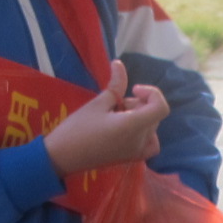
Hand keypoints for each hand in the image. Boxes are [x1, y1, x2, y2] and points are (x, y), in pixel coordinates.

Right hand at [43, 60, 168, 176]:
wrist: (62, 157)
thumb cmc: (77, 129)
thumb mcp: (97, 103)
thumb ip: (115, 85)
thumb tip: (119, 64)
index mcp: (132, 126)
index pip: (160, 107)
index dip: (152, 93)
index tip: (133, 89)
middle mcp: (139, 140)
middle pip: (153, 115)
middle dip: (139, 104)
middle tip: (115, 104)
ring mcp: (136, 152)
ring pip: (151, 127)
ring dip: (139, 116)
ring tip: (116, 116)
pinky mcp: (131, 158)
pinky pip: (150, 144)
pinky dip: (146, 133)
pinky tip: (129, 128)